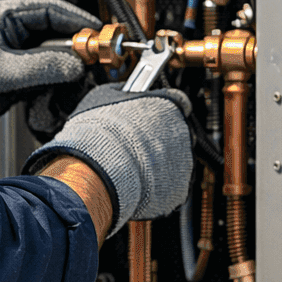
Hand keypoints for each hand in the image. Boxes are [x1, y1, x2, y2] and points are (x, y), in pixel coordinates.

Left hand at [0, 0, 100, 138]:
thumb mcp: (0, 69)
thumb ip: (39, 66)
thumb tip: (74, 64)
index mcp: (5, 16)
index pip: (49, 9)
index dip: (76, 19)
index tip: (96, 31)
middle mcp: (13, 30)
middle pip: (55, 31)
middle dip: (76, 43)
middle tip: (95, 56)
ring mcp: (16, 51)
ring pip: (53, 53)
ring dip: (68, 63)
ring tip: (82, 73)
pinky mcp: (17, 71)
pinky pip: (46, 70)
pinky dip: (57, 78)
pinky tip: (64, 86)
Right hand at [24, 83, 192, 236]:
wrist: (98, 171)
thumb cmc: (99, 133)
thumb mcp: (103, 96)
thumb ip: (124, 93)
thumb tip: (125, 91)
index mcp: (169, 105)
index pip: (177, 101)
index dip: (161, 108)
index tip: (151, 112)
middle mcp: (182, 133)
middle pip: (174, 133)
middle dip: (156, 139)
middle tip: (132, 143)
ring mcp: (183, 164)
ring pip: (172, 161)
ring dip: (156, 163)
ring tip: (128, 166)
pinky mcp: (178, 191)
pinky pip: (168, 187)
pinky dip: (155, 187)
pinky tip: (134, 183)